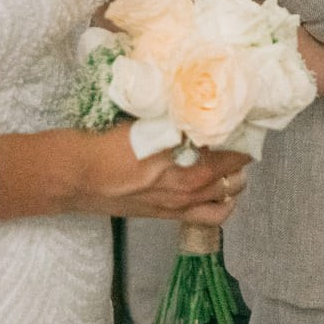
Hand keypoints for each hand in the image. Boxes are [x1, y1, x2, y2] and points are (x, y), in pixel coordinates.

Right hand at [83, 125, 252, 223]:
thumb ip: (176, 118)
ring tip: (234, 166)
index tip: (246, 121)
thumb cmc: (107, 144)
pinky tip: (219, 191)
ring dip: (235, 181)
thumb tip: (199, 106)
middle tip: (243, 139)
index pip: (228, 147)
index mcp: (181, 159)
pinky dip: (221, 203)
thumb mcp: (145, 122)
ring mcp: (178, 205)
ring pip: (226, 197)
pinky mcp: (167, 216)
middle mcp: (185, 186)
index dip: (241, 133)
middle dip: (242, 156)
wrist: (78, 177)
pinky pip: (209, 216)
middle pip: (233, 172)